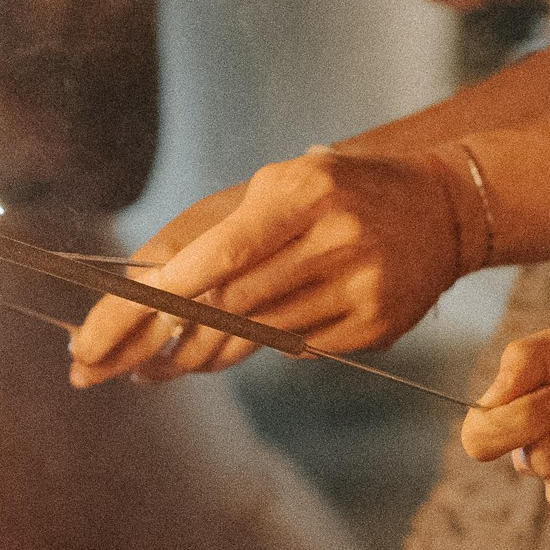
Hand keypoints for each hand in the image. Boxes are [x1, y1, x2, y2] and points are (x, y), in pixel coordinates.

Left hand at [70, 147, 463, 383]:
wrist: (442, 209)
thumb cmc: (338, 193)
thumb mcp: (283, 186)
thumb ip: (221, 231)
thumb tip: (148, 285)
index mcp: (304, 191)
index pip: (225, 253)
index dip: (166, 292)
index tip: (117, 320)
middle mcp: (336, 238)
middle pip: (234, 303)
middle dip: (167, 335)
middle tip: (108, 362)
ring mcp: (360, 287)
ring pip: (260, 333)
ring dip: (204, 349)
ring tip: (156, 363)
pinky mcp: (375, 327)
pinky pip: (296, 348)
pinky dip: (259, 347)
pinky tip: (234, 346)